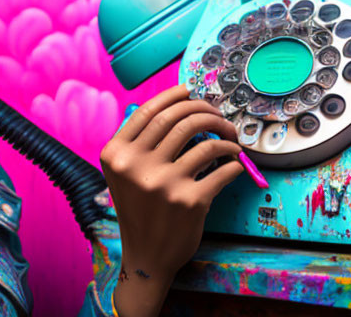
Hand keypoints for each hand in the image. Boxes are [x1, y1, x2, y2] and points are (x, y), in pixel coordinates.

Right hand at [100, 84, 244, 316]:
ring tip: (230, 140)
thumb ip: (139, 143)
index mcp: (116, 155)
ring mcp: (163, 183)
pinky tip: (234, 164)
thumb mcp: (124, 174)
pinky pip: (222, 169)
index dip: (174, 96)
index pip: (149, 111)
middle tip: (217, 117)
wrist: (146, 257)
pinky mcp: (189, 200)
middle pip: (178, 119)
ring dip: (224, 134)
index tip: (191, 92)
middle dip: (205, 111)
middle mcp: (135, 166)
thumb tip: (175, 106)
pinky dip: (234, 162)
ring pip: (204, 140)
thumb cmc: (140, 210)